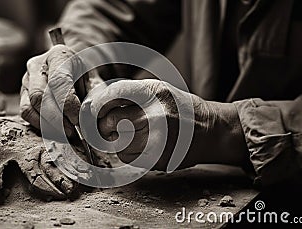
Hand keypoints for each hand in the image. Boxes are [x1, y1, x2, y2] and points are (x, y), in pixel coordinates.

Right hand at [20, 45, 90, 139]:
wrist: (70, 67)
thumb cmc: (84, 74)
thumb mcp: (92, 79)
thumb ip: (92, 95)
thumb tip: (89, 116)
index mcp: (58, 55)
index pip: (58, 82)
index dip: (67, 105)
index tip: (78, 120)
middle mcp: (37, 65)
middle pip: (40, 96)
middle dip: (57, 119)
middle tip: (73, 131)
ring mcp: (26, 79)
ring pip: (30, 106)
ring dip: (48, 125)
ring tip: (66, 133)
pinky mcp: (22, 93)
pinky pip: (25, 113)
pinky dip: (40, 125)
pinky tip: (55, 131)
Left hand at [86, 79, 247, 170]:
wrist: (210, 130)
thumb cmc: (179, 108)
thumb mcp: (157, 90)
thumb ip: (129, 95)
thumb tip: (95, 104)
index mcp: (153, 92)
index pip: (112, 95)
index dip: (96, 104)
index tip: (91, 110)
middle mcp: (155, 114)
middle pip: (110, 122)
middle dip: (103, 126)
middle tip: (108, 126)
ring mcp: (158, 139)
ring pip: (116, 144)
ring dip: (116, 141)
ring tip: (132, 136)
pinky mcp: (158, 158)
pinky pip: (127, 158)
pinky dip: (127, 153)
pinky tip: (141, 146)